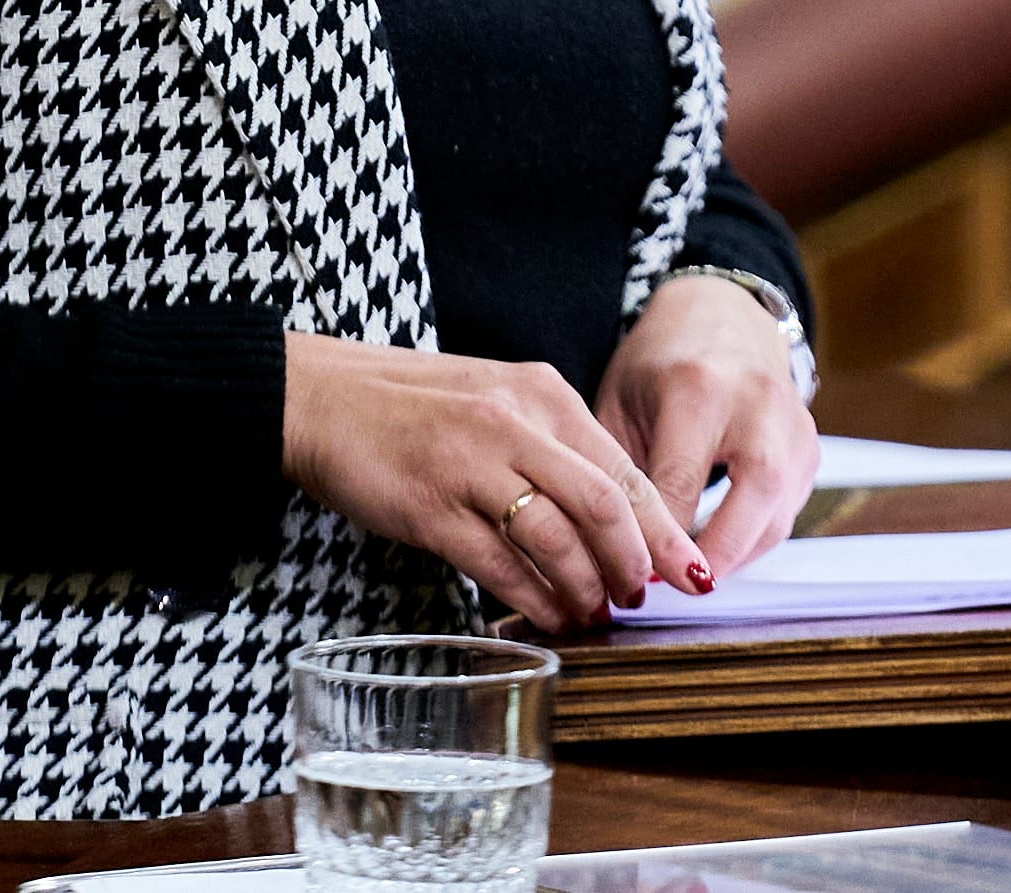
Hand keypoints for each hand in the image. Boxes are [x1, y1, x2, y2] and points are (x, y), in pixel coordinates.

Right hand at [283, 333, 710, 632]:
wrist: (321, 398)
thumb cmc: (413, 406)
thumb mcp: (497, 400)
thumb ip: (552, 444)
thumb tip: (612, 517)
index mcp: (541, 392)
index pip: (622, 468)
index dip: (662, 527)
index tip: (689, 569)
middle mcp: (514, 423)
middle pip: (603, 504)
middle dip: (634, 564)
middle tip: (641, 600)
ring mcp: (471, 464)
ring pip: (556, 538)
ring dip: (584, 588)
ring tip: (594, 616)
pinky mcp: (431, 507)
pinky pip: (498, 564)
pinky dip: (532, 599)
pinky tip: (548, 618)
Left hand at [595, 273, 820, 573]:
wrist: (722, 315)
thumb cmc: (659, 360)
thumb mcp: (620, 400)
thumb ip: (618, 470)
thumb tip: (611, 545)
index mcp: (699, 387)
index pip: (679, 481)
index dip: (656, 538)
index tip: (630, 572)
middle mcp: (757, 403)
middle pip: (753, 497)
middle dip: (714, 556)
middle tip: (675, 590)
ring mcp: (794, 423)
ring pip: (778, 514)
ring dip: (735, 556)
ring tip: (691, 578)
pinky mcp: (810, 445)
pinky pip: (787, 510)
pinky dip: (753, 538)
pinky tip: (717, 551)